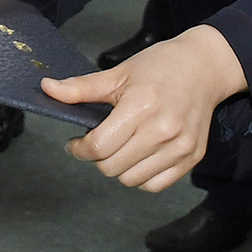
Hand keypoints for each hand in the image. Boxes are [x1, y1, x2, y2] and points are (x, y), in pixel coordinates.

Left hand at [42, 26, 246, 191]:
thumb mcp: (118, 73)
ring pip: (132, 180)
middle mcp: (162, 129)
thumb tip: (46, 89)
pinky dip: (141, 177)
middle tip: (98, 142)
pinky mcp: (192, 157)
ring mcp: (180, 146)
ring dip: (118, 168)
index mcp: (141, 106)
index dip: (80, 148)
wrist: (205, 67)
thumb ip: (81, 88)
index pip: (99, 146)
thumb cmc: (160, 66)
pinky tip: (138, 156)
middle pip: (112, 167)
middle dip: (97, 157)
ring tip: (120, 147)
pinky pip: (156, 185)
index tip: (76, 142)